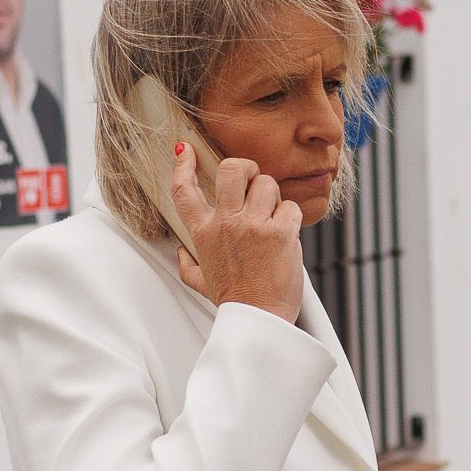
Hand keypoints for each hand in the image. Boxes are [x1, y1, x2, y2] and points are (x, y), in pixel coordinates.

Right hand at [170, 142, 303, 323]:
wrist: (258, 320)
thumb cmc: (234, 301)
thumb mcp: (202, 283)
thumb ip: (188, 265)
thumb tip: (179, 253)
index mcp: (203, 233)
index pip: (184, 189)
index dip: (183, 164)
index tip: (185, 150)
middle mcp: (225, 224)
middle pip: (232, 168)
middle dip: (246, 167)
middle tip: (253, 179)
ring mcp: (253, 226)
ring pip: (267, 183)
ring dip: (273, 197)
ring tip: (273, 219)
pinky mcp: (280, 232)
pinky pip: (290, 207)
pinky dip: (291, 219)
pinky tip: (286, 236)